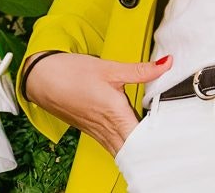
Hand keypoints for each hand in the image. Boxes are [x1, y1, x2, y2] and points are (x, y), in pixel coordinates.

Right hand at [24, 52, 171, 154]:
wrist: (42, 79)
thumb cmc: (70, 73)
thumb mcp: (109, 68)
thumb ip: (141, 70)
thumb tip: (166, 65)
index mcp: (115, 114)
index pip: (143, 140)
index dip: (159, 142)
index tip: (173, 137)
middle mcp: (107, 128)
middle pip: (135, 151)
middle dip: (151, 149)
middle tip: (169, 143)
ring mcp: (98, 133)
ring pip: (124, 151)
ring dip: (138, 150)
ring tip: (156, 145)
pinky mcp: (92, 132)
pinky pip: (113, 146)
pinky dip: (126, 146)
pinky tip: (133, 140)